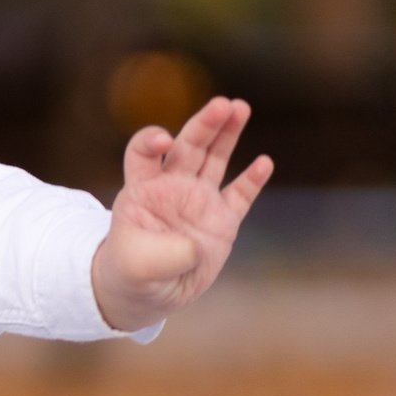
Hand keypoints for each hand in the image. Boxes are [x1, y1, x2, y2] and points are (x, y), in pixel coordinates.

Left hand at [90, 97, 272, 331]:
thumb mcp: (137, 265)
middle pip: (188, 146)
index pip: (142, 152)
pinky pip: (240, 196)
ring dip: (227, 134)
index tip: (164, 142)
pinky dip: (252, 179)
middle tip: (223, 104)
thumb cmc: (132, 271)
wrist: (151, 291)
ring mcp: (199, 200)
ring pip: (215, 159)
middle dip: (205, 124)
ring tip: (241, 107)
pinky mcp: (222, 220)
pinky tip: (264, 162)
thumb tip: (194, 246)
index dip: (150, 141)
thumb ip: (163, 253)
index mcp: (142, 189)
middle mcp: (172, 186)